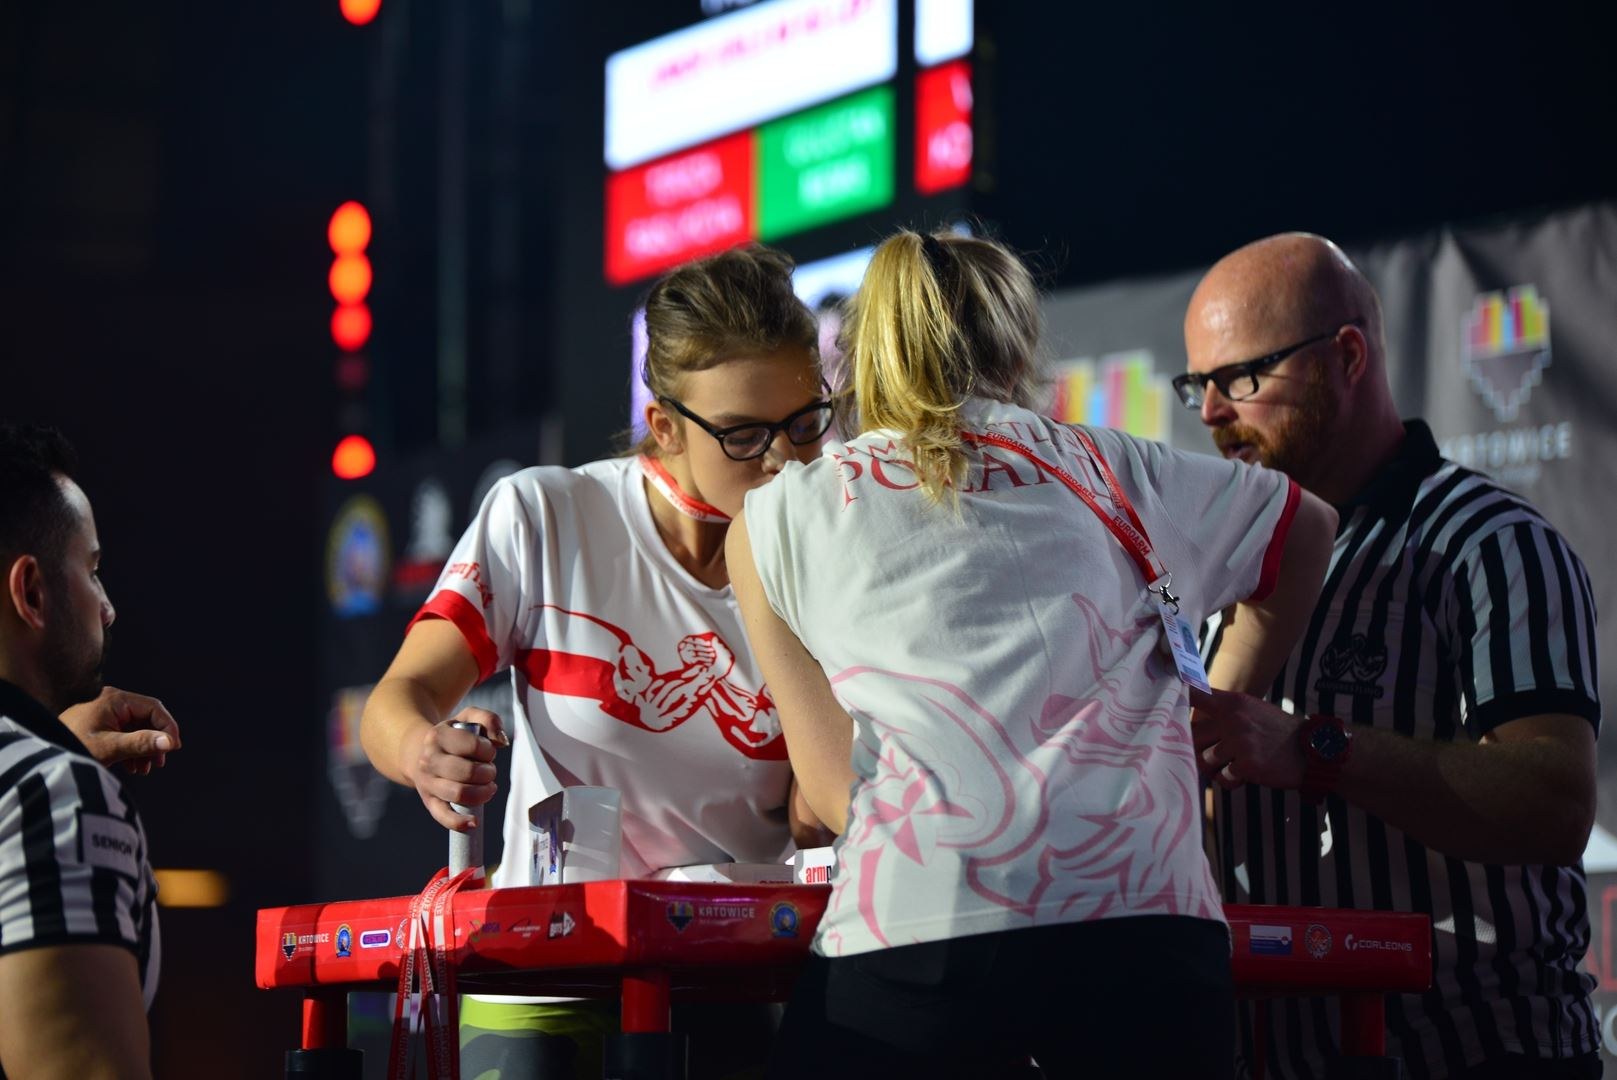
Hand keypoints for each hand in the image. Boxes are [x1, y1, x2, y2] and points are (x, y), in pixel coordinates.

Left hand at [59, 687, 180, 775]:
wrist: (42, 758)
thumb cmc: (72, 747)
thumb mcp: (110, 747)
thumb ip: (141, 743)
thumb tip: (171, 742)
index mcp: (115, 700)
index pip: (153, 708)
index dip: (167, 727)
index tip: (173, 748)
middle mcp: (112, 703)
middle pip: (146, 719)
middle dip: (154, 741)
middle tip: (159, 762)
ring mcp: (105, 715)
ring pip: (136, 729)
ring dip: (144, 749)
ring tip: (143, 769)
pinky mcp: (99, 728)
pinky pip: (124, 735)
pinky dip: (131, 751)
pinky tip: (132, 767)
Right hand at [408, 707, 507, 830]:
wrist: (420, 752)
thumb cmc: (453, 735)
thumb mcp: (468, 718)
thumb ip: (489, 719)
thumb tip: (501, 741)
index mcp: (437, 736)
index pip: (472, 745)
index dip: (487, 750)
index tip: (488, 751)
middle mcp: (428, 760)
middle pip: (467, 772)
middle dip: (488, 772)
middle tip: (489, 770)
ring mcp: (427, 783)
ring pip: (459, 794)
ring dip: (482, 792)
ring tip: (488, 786)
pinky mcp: (429, 802)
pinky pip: (443, 816)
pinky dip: (459, 822)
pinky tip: (473, 822)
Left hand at [1189, 687, 1304, 790]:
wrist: (1312, 751)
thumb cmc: (1277, 731)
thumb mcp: (1252, 709)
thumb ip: (1224, 710)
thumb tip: (1192, 718)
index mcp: (1233, 702)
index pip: (1196, 694)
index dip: (1178, 698)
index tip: (1166, 705)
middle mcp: (1233, 719)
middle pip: (1191, 734)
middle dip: (1195, 748)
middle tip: (1206, 755)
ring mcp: (1239, 742)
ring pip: (1204, 759)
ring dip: (1214, 766)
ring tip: (1231, 765)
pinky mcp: (1247, 765)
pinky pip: (1222, 777)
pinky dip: (1229, 780)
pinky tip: (1243, 775)